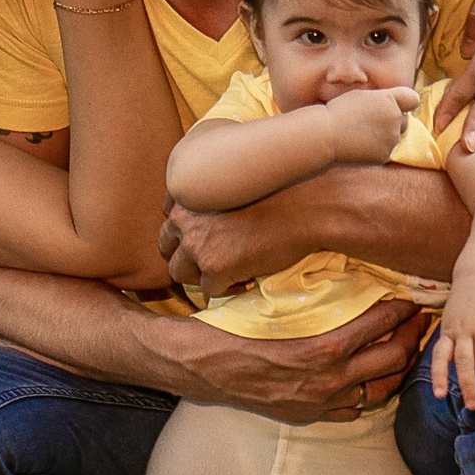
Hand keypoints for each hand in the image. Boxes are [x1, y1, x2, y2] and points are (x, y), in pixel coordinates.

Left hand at [159, 200, 303, 297]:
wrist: (307, 206)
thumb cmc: (282, 191)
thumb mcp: (236, 185)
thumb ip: (213, 198)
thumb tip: (209, 222)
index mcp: (188, 192)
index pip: (170, 216)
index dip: (187, 230)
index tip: (208, 236)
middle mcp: (185, 217)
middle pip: (166, 246)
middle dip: (185, 255)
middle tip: (212, 260)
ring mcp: (197, 244)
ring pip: (180, 273)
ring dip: (201, 275)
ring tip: (230, 272)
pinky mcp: (215, 267)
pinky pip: (209, 290)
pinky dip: (227, 288)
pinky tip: (247, 279)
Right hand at [166, 296, 425, 423]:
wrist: (198, 366)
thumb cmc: (233, 327)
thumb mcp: (277, 305)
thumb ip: (315, 301)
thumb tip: (348, 279)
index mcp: (322, 349)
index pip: (379, 324)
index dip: (401, 309)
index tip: (411, 298)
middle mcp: (328, 381)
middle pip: (392, 359)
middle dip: (412, 338)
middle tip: (420, 322)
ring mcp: (320, 403)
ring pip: (381, 390)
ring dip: (399, 368)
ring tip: (407, 350)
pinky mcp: (309, 416)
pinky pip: (354, 410)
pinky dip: (370, 393)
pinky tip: (375, 378)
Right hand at [323, 86, 420, 164]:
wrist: (326, 135)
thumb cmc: (339, 112)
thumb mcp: (362, 96)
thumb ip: (382, 100)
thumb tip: (394, 105)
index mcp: (389, 100)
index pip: (413, 99)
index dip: (406, 102)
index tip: (399, 105)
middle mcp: (395, 119)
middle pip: (404, 120)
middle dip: (393, 121)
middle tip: (371, 122)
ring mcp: (391, 139)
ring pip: (394, 136)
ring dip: (384, 135)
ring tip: (360, 133)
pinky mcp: (385, 155)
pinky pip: (385, 150)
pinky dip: (376, 148)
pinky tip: (359, 144)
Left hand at [432, 274, 474, 407]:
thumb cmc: (465, 301)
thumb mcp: (451, 319)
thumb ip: (451, 341)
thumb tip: (452, 370)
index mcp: (449, 331)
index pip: (440, 356)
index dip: (439, 375)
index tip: (439, 396)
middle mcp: (464, 330)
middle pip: (464, 361)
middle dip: (468, 385)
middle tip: (473, 407)